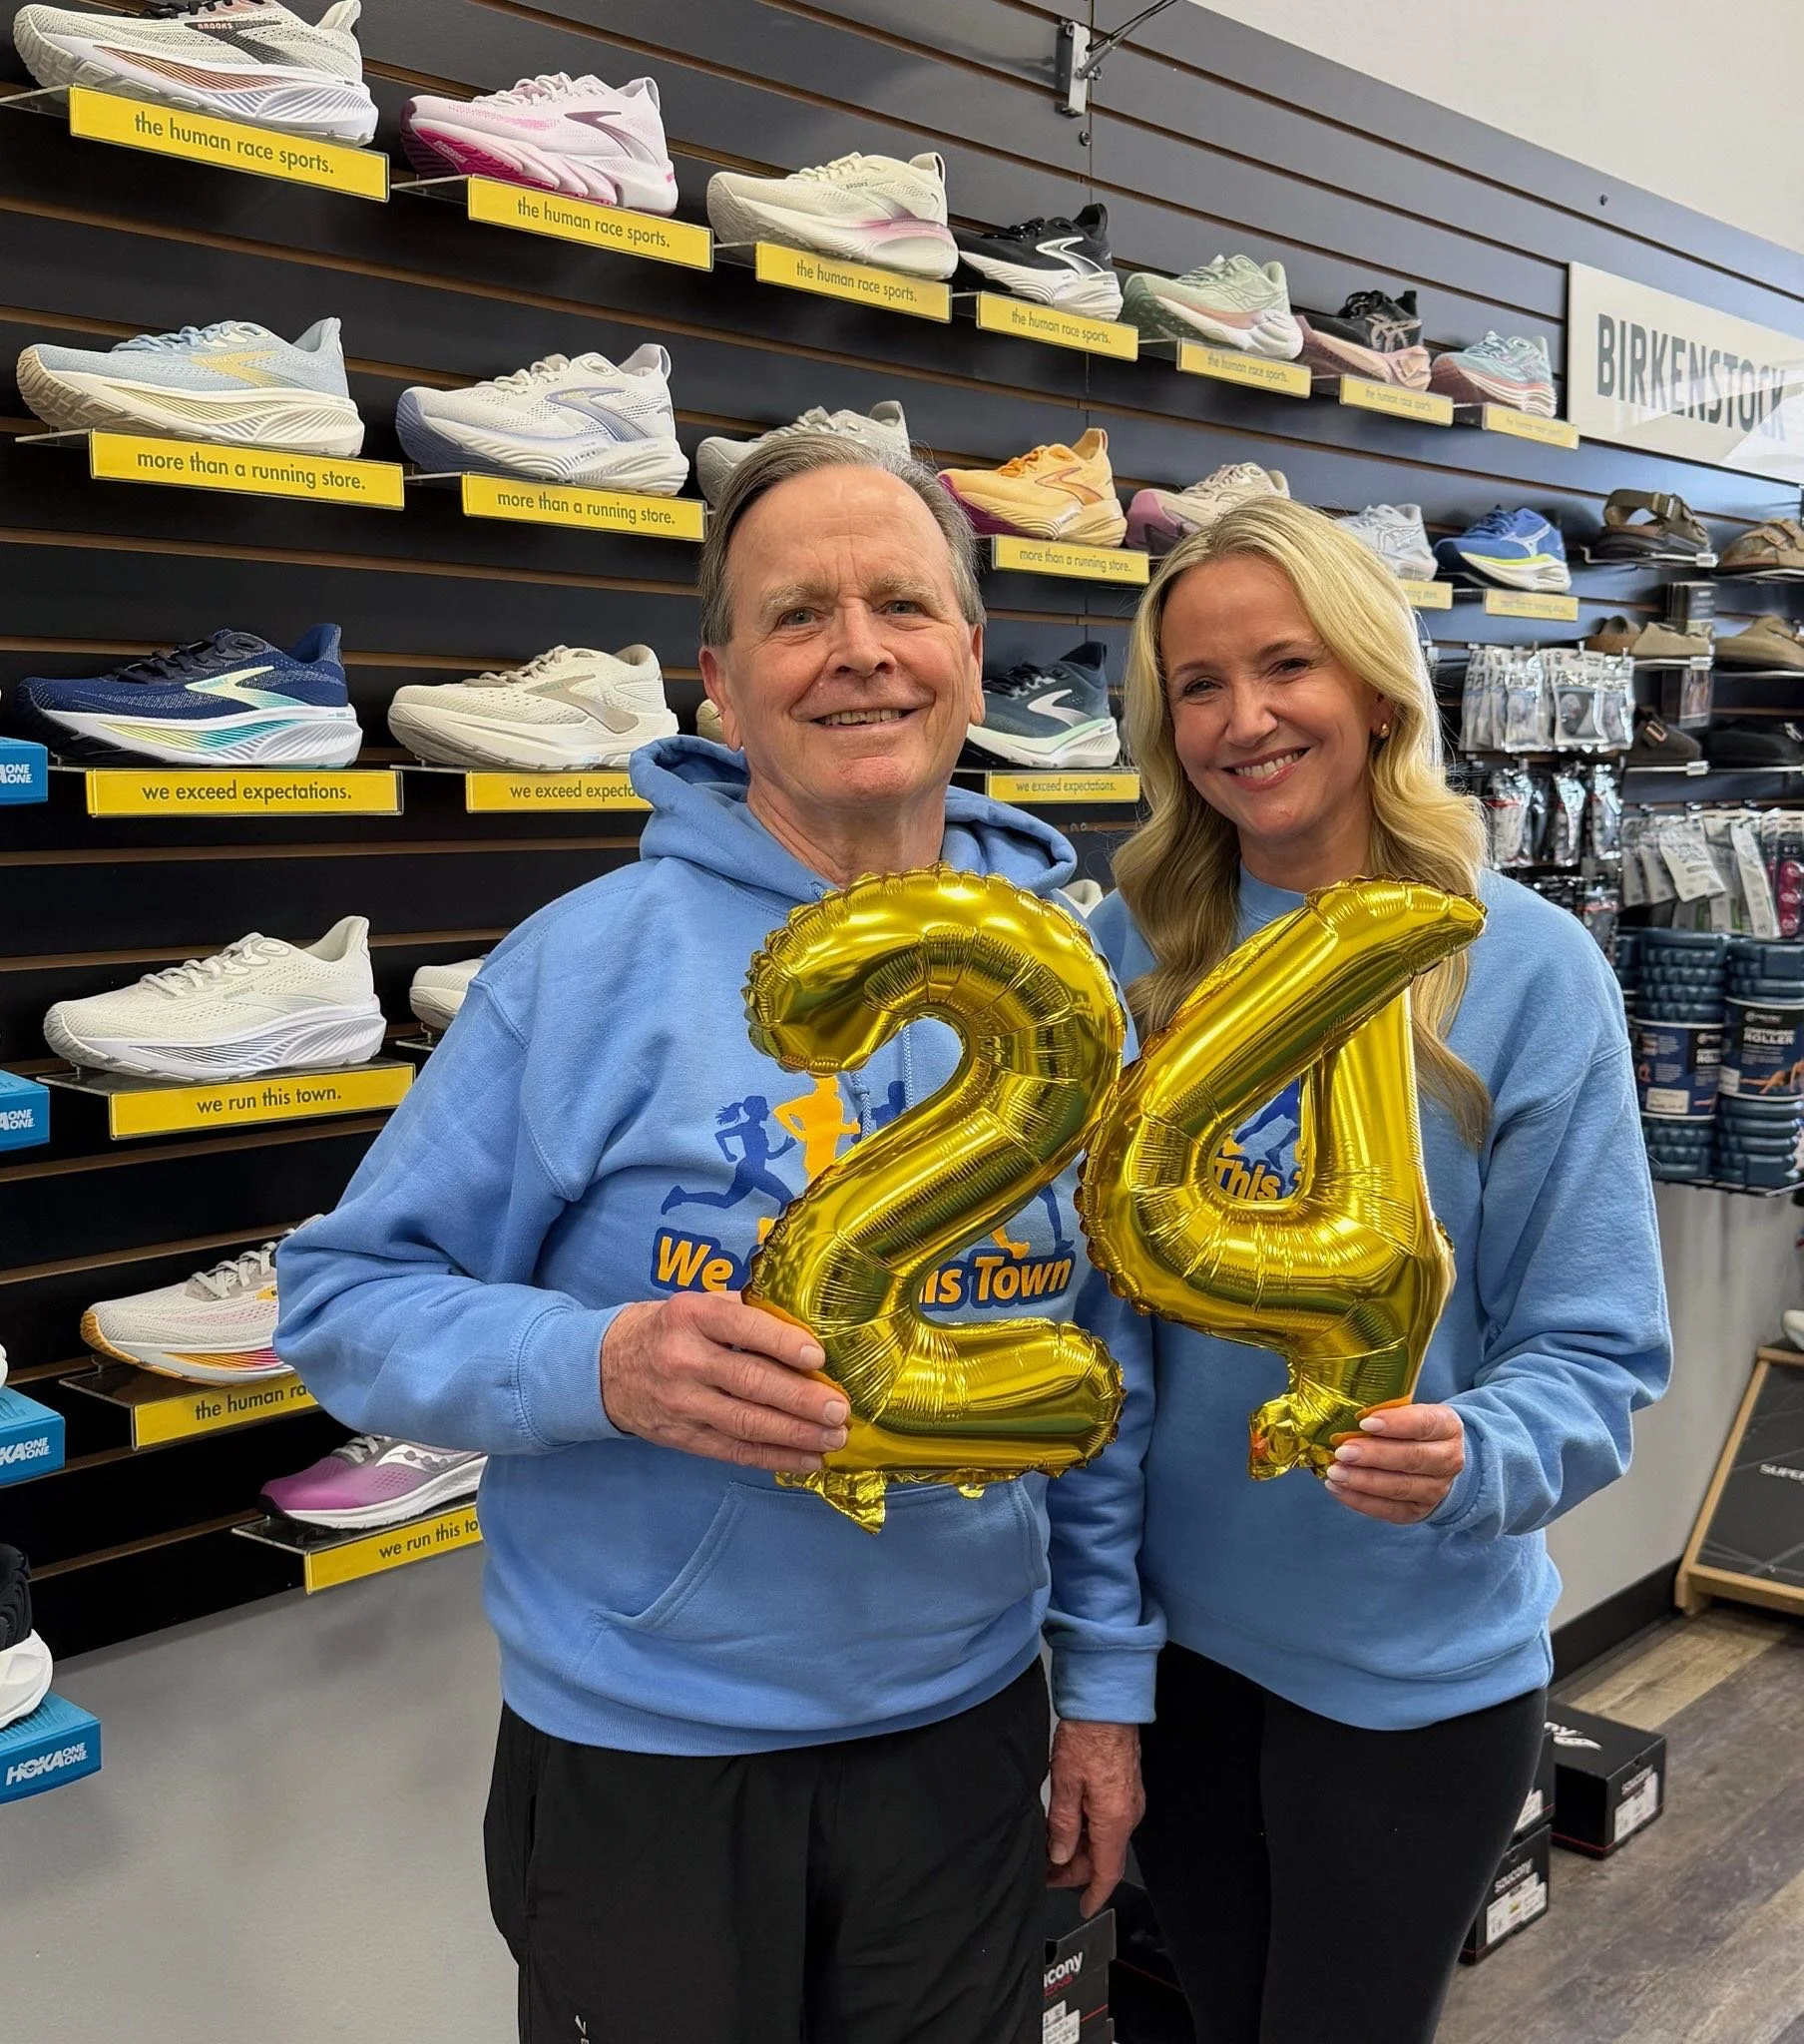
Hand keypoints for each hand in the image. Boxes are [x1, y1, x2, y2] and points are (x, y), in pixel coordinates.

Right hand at [601, 1291, 847, 1473]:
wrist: (606, 1368)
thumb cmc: (669, 1329)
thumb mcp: (697, 1304)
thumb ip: (744, 1311)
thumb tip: (807, 1325)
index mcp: (691, 1316)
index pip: (741, 1326)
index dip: (781, 1342)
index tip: (818, 1357)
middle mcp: (684, 1360)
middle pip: (749, 1381)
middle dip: (799, 1399)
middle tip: (839, 1409)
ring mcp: (683, 1403)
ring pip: (745, 1423)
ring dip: (796, 1434)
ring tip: (834, 1437)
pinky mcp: (684, 1437)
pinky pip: (735, 1451)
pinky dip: (775, 1457)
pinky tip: (808, 1459)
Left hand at [1046, 1719, 1142, 1915]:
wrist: (1106, 1702)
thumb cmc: (1088, 1735)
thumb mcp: (1064, 1783)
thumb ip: (1063, 1824)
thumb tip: (1060, 1853)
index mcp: (1114, 1819)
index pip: (1107, 1871)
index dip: (1094, 1894)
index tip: (1084, 1908)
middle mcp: (1128, 1813)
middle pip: (1104, 1856)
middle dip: (1076, 1869)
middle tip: (1047, 1869)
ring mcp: (1129, 1799)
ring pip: (1105, 1838)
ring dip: (1080, 1848)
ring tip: (1050, 1845)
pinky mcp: (1125, 1786)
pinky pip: (1108, 1820)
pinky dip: (1088, 1829)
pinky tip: (1067, 1822)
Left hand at [1326, 1403, 1463, 1524]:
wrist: (1435, 1461)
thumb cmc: (1411, 1429)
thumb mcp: (1407, 1411)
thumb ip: (1384, 1411)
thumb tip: (1343, 1412)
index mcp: (1447, 1427)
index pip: (1424, 1424)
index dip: (1396, 1424)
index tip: (1364, 1422)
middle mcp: (1448, 1460)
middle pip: (1412, 1459)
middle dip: (1374, 1456)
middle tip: (1342, 1452)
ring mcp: (1436, 1490)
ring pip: (1401, 1487)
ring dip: (1364, 1481)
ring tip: (1335, 1472)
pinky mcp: (1418, 1511)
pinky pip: (1389, 1510)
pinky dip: (1360, 1501)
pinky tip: (1337, 1489)